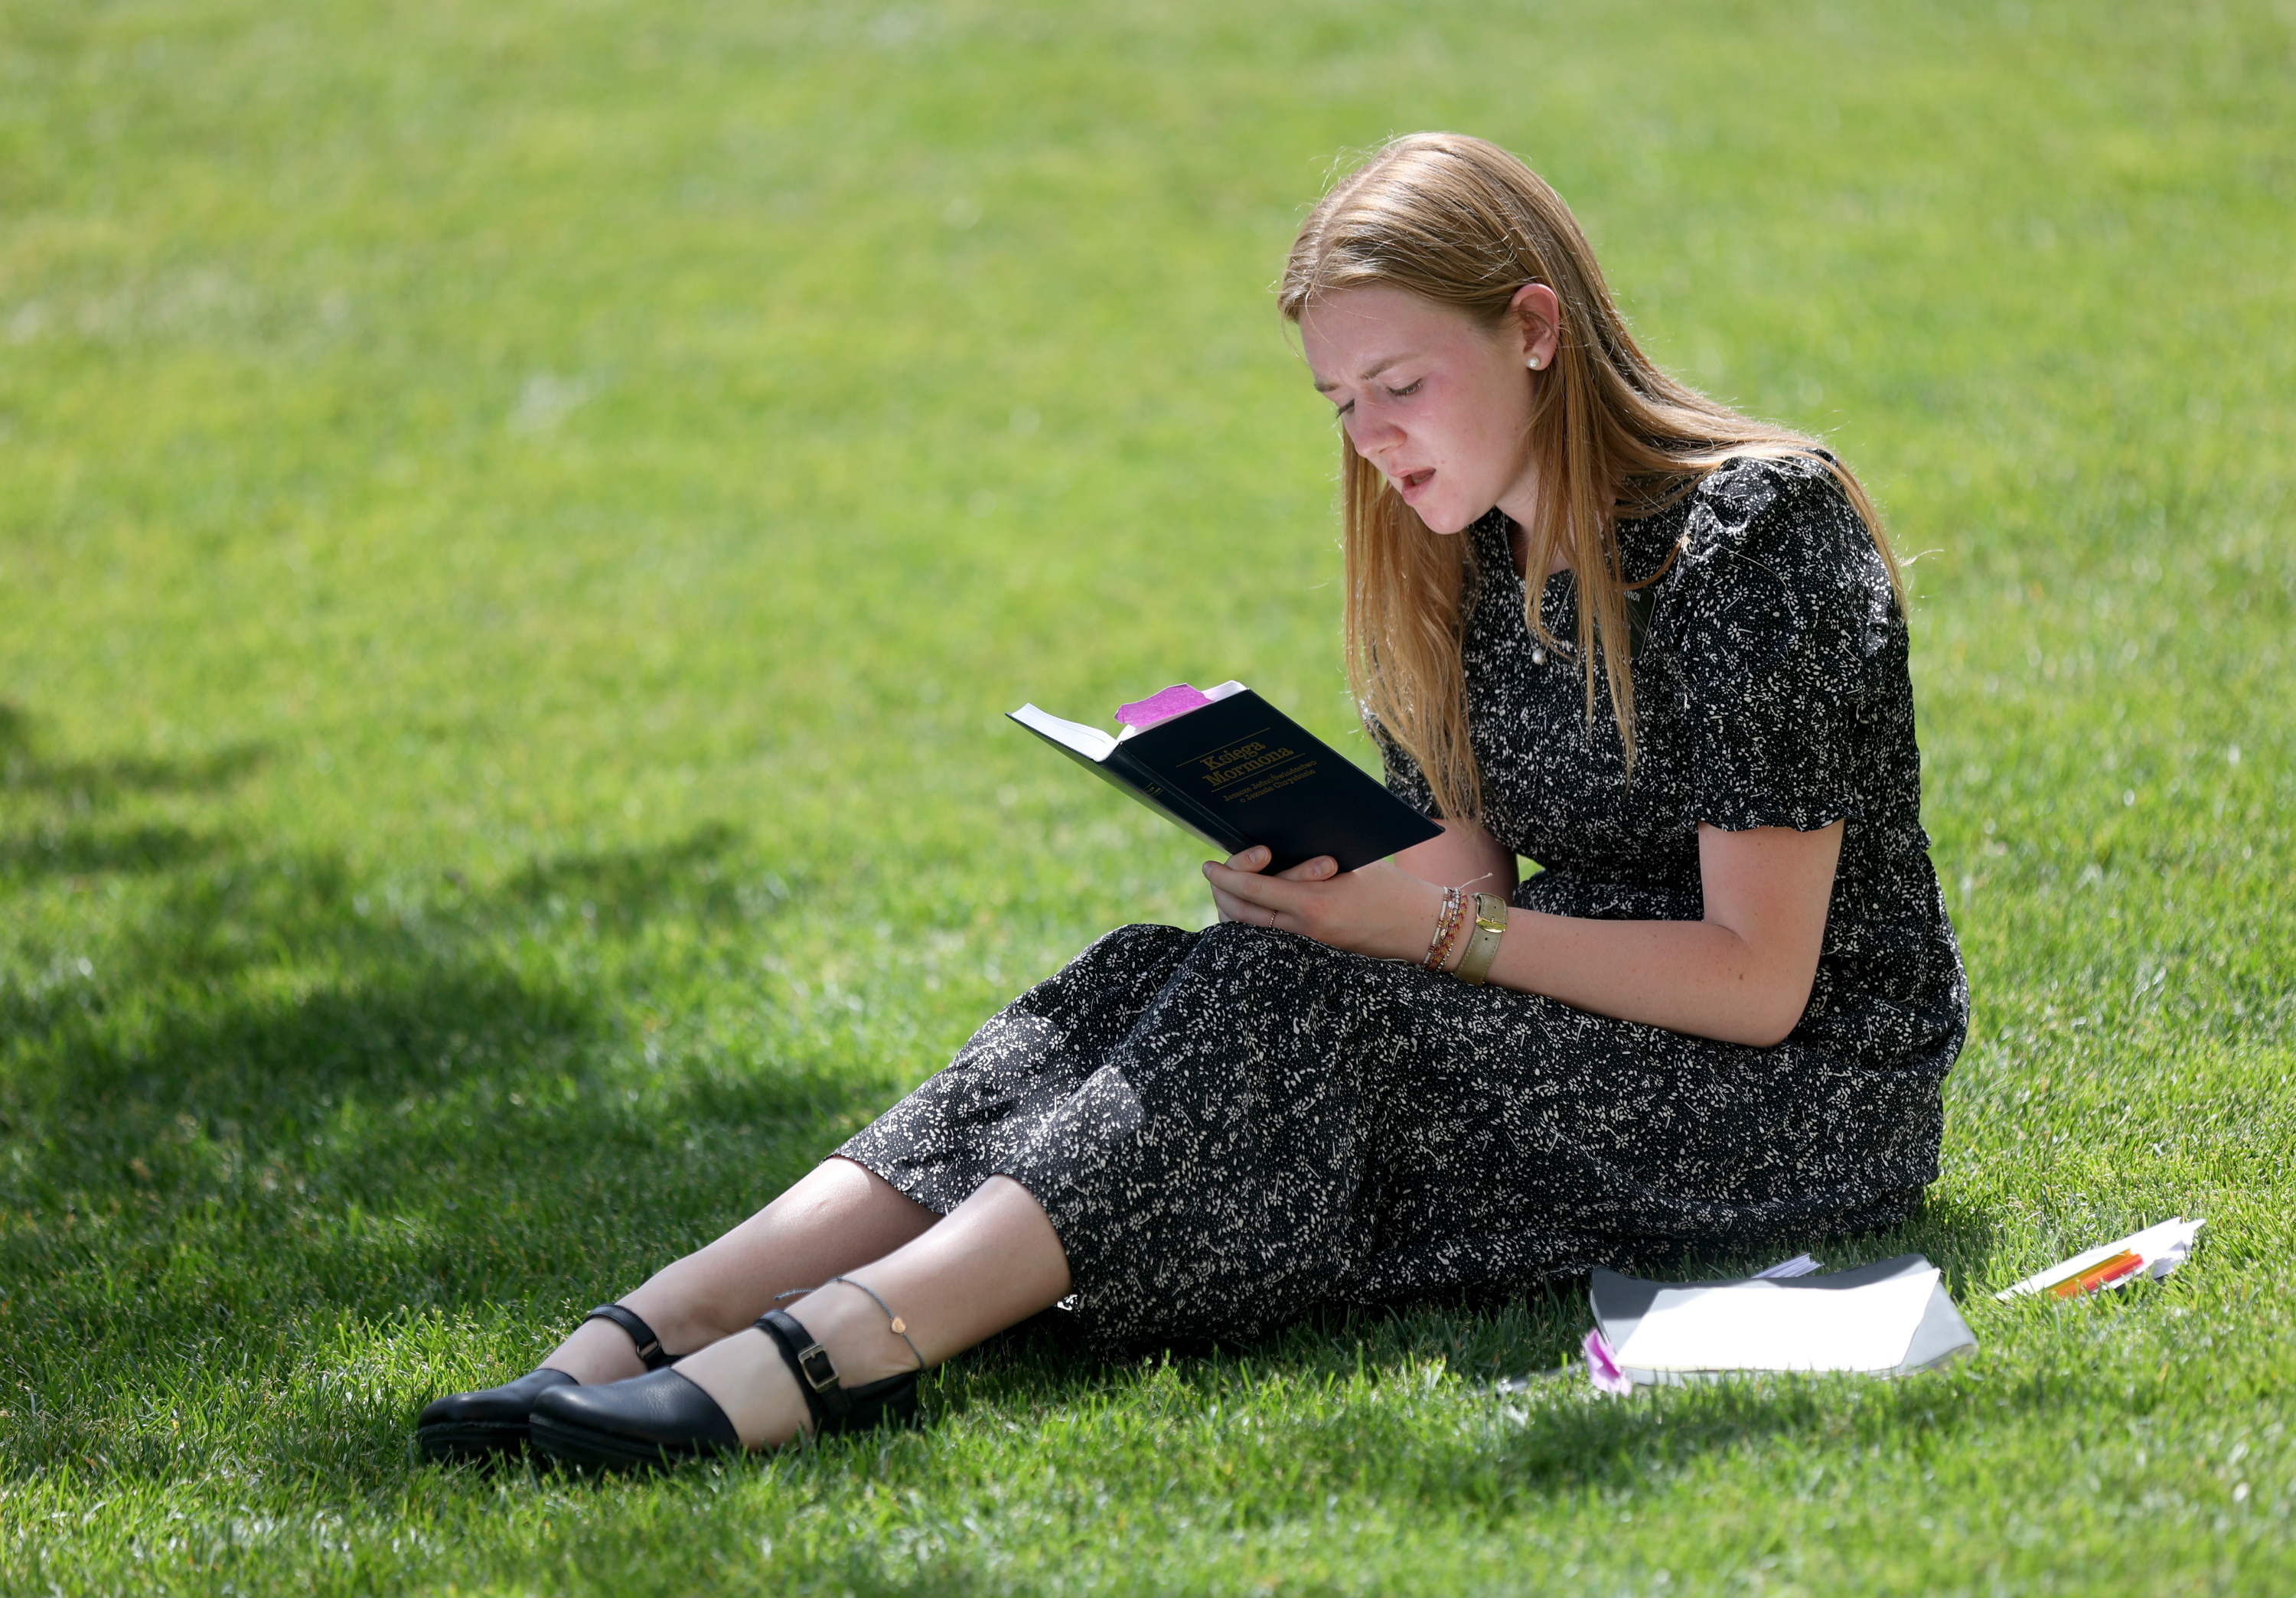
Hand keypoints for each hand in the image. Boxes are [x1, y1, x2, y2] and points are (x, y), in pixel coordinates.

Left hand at [1203, 846, 1446, 963]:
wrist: (1422, 929)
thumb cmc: (1392, 888)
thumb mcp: (1354, 864)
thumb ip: (1311, 860)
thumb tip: (1272, 844)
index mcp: (1315, 903)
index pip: (1254, 889)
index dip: (1226, 877)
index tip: (1208, 866)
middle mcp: (1305, 930)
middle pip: (1242, 915)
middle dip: (1223, 892)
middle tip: (1215, 873)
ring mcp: (1308, 946)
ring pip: (1251, 931)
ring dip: (1234, 909)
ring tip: (1229, 887)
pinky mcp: (1313, 953)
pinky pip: (1270, 939)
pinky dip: (1254, 922)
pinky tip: (1250, 905)